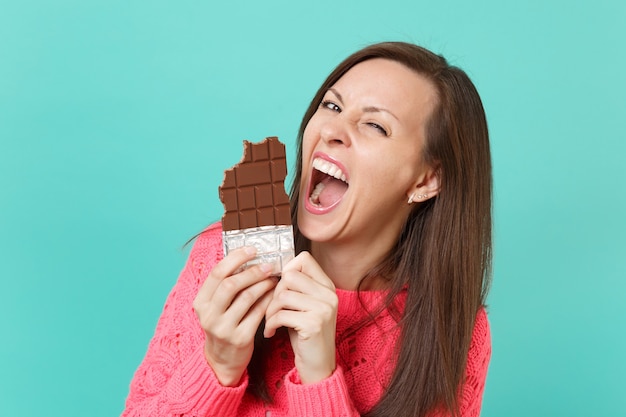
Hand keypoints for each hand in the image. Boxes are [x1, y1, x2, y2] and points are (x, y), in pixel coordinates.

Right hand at [192, 247, 277, 385]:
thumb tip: (247, 255)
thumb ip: (225, 284)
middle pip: (231, 284)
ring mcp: (224, 328)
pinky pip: (258, 313)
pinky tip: (274, 293)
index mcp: (200, 302)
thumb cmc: (223, 324)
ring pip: (247, 298)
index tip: (252, 249)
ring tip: (273, 277)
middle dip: (252, 271)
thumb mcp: (216, 306)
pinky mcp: (241, 338)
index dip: (236, 258)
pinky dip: (268, 299)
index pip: (216, 273)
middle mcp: (209, 315)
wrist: (223, 360)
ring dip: (263, 284)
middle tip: (268, 265)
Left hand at [264, 252, 337, 383]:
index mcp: (327, 286)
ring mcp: (324, 308)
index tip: (279, 287)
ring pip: (283, 295)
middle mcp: (329, 294)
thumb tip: (270, 270)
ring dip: (270, 310)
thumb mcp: (304, 306)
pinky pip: (281, 314)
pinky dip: (271, 323)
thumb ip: (295, 287)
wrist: (318, 366)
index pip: (303, 259)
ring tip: (270, 321)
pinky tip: (272, 332)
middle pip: (290, 276)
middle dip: (274, 292)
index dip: (286, 270)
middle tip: (272, 309)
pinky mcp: (314, 324)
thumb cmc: (305, 334)